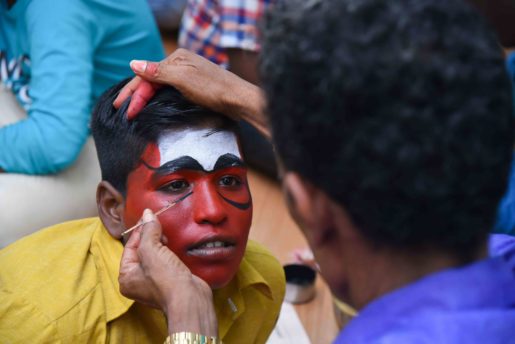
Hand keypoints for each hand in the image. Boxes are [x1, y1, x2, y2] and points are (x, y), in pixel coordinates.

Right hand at [112, 49, 269, 137]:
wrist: (238, 100)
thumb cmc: (213, 88)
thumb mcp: (182, 79)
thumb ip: (158, 72)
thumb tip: (133, 63)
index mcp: (177, 58)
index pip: (146, 74)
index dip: (132, 91)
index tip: (121, 107)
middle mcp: (181, 64)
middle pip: (152, 80)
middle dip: (137, 96)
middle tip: (124, 113)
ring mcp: (188, 75)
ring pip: (160, 87)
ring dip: (146, 98)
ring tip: (133, 111)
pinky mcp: (195, 87)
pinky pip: (169, 92)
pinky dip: (158, 99)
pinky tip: (152, 107)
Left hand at [119, 209, 217, 335]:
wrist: (189, 298)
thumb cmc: (165, 279)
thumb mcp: (151, 250)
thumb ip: (148, 231)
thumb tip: (147, 214)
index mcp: (126, 276)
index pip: (130, 246)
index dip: (140, 230)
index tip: (148, 216)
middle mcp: (137, 281)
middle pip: (142, 250)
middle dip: (150, 236)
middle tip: (159, 225)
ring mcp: (154, 282)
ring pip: (155, 255)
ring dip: (160, 243)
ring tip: (166, 234)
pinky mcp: (169, 280)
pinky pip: (166, 261)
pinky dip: (169, 252)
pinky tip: (173, 245)